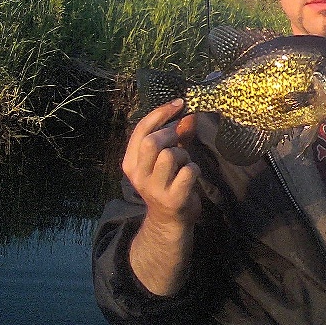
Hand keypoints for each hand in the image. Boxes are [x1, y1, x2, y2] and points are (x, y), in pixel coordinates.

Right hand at [123, 99, 201, 229]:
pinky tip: (191, 176)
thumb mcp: (165, 158)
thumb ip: (176, 135)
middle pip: (152, 142)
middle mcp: (139, 176)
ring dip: (183, 154)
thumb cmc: (168, 182)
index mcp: (131, 163)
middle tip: (180, 139)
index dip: (160, 113)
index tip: (179, 103)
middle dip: (171, 134)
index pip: (140, 131)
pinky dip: (194, 168)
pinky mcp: (173, 198)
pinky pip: (188, 171)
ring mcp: (155, 188)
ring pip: (170, 155)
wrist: (169, 221)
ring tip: (184, 163)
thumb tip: (188, 113)